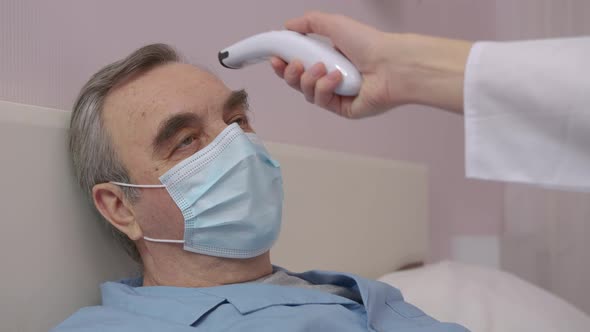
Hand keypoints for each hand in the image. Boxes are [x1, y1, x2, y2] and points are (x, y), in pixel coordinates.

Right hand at [270, 11, 471, 117]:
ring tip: (322, 68)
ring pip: (308, 92)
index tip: (275, 57)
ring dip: (309, 79)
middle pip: (298, 82)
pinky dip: (325, 88)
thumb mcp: (335, 24)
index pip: (299, 65)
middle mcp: (331, 77)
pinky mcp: (343, 109)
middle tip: (295, 64)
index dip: (284, 64)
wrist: (391, 64)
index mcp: (329, 58)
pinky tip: (336, 78)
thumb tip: (288, 26)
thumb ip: (309, 23)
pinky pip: (322, 101)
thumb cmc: (368, 43)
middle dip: (290, 74)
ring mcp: (337, 95)